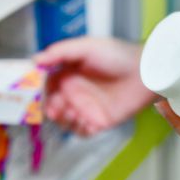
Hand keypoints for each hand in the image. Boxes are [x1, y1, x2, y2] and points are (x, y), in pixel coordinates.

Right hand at [34, 37, 155, 135]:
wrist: (146, 71)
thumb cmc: (118, 55)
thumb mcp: (87, 46)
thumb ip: (60, 52)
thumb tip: (35, 59)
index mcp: (68, 73)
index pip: (45, 85)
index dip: (37, 90)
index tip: (32, 92)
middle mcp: (75, 91)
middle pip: (50, 106)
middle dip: (49, 108)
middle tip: (56, 105)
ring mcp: (86, 107)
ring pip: (63, 121)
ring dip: (64, 119)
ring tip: (73, 111)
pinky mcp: (99, 121)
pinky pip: (82, 132)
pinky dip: (80, 129)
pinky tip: (87, 121)